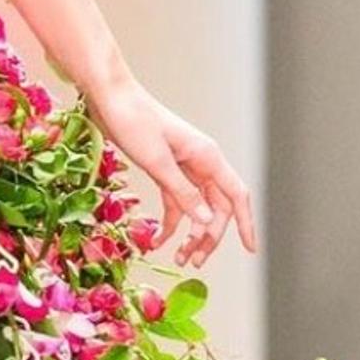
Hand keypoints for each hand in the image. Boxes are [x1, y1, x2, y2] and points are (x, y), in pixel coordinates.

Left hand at [87, 74, 256, 267]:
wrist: (108, 97)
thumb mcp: (157, 162)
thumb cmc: (133, 121)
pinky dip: (170, 221)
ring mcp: (183, 166)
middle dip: (208, 237)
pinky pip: (176, 200)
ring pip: (196, 207)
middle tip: (194, 262)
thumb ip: (182, 193)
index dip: (245, 223)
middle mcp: (200, 162)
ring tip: (180, 259)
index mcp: (207, 156)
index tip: (250, 249)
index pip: (236, 196)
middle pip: (216, 207)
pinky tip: (159, 240)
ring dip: (189, 234)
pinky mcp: (164, 168)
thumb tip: (207, 221)